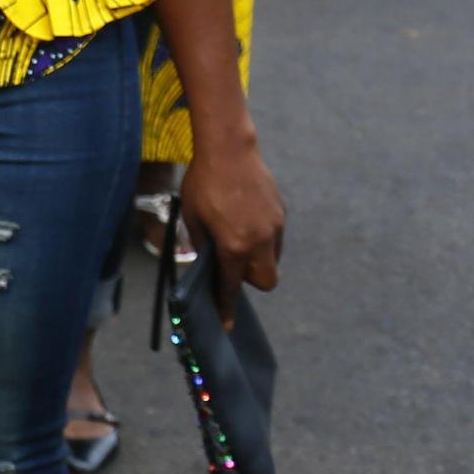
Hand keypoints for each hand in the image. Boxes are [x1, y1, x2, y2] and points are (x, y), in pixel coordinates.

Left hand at [180, 135, 285, 325]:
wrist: (229, 149)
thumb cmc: (203, 182)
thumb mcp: (192, 216)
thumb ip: (200, 243)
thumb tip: (206, 260)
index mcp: (235, 245)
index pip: (231, 286)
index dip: (227, 307)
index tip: (227, 325)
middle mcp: (260, 241)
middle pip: (266, 282)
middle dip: (249, 280)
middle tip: (231, 261)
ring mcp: (275, 227)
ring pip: (273, 260)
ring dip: (257, 258)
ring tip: (236, 234)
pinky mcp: (282, 214)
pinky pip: (275, 239)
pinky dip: (263, 239)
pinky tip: (246, 219)